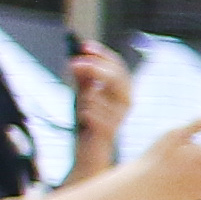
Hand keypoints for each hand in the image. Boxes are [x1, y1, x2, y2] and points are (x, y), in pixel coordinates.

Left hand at [68, 38, 132, 160]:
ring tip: (82, 107)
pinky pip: (93, 113)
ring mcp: (119, 117)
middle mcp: (126, 103)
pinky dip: (86, 112)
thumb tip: (77, 59)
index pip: (118, 66)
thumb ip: (83, 79)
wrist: (88, 153)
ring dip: (86, 96)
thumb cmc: (88, 124)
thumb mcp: (83, 96)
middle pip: (116, 77)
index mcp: (123, 92)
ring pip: (100, 94)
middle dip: (94, 67)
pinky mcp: (108, 131)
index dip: (102, 54)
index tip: (84, 45)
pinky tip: (84, 118)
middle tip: (74, 62)